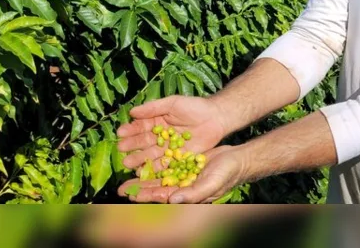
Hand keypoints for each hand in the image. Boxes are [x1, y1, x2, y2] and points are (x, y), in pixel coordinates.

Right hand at [117, 95, 226, 171]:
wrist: (216, 118)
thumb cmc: (194, 107)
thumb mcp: (173, 103)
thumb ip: (154, 107)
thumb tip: (132, 111)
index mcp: (156, 121)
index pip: (140, 126)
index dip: (130, 130)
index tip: (120, 133)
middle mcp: (159, 136)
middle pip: (143, 142)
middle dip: (131, 146)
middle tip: (121, 149)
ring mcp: (167, 148)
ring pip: (150, 155)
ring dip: (139, 159)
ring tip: (128, 163)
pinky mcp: (176, 158)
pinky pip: (164, 164)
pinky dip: (153, 168)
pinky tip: (143, 171)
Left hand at [117, 145, 246, 203]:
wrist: (239, 159)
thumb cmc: (228, 173)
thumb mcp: (212, 183)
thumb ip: (194, 193)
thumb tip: (172, 200)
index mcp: (187, 196)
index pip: (163, 197)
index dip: (147, 196)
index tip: (131, 195)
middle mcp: (182, 188)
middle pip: (156, 190)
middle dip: (140, 189)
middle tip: (121, 189)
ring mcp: (183, 177)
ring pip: (159, 178)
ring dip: (144, 177)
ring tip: (128, 174)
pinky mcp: (184, 165)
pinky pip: (166, 166)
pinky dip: (155, 165)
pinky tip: (145, 160)